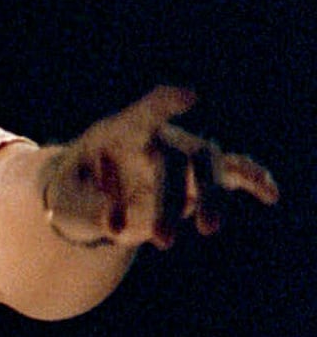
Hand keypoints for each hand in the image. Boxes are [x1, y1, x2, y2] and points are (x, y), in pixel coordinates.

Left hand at [41, 85, 278, 249]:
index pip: (144, 114)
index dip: (165, 105)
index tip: (188, 96)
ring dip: (211, 197)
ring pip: (208, 166)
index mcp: (120, 132)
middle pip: (176, 156)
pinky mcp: (198, 178)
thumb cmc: (74, 189)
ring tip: (208, 229)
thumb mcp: (66, 198)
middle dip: (171, 197)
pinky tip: (271, 194)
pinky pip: (232, 172)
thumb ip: (84, 208)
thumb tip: (113, 224)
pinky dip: (253, 179)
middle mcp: (158, 139)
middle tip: (161, 241)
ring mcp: (182, 156)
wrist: (88, 196)